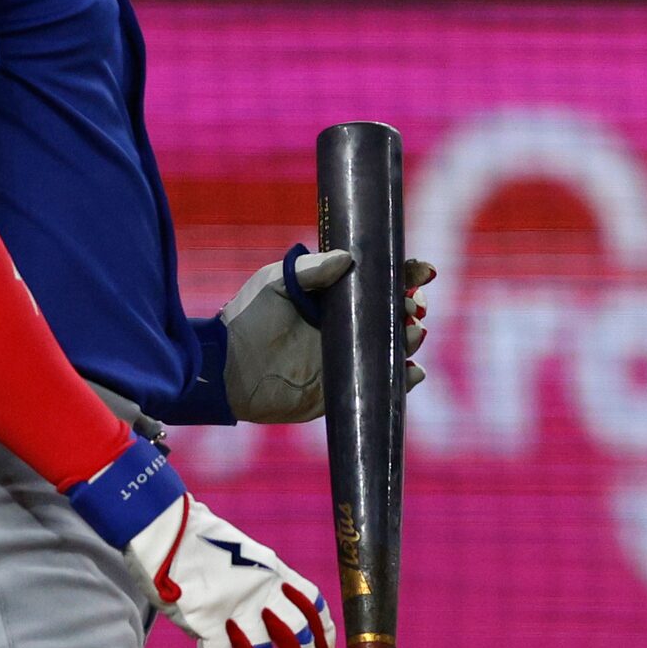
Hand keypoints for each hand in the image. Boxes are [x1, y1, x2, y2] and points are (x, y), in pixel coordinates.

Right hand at [124, 485, 334, 647]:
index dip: (324, 634)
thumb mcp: (244, 554)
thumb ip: (260, 579)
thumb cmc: (199, 540)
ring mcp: (235, 606)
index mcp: (275, 571)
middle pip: (296, 637)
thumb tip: (268, 603)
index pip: (313, 605)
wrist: (167, 528)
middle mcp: (262, 590)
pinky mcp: (206, 619)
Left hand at [219, 246, 432, 423]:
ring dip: (410, 339)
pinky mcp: (343, 389)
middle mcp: (346, 327)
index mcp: (334, 298)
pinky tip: (412, 370)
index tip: (421, 271)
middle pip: (394, 314)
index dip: (404, 275)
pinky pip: (382, 384)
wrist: (225, 371)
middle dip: (413, 306)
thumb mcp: (275, 283)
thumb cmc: (247, 320)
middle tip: (413, 306)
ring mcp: (347, 358)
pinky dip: (404, 379)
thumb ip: (312, 270)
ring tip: (412, 333)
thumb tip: (349, 258)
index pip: (379, 283)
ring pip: (393, 347)